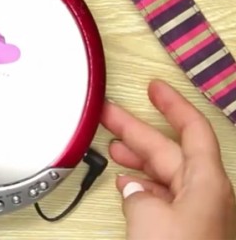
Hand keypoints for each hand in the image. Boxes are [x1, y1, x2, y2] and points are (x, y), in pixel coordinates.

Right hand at [100, 80, 235, 239]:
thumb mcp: (150, 218)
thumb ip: (138, 193)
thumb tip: (132, 188)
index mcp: (205, 181)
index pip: (191, 129)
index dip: (173, 104)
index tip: (154, 87)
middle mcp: (201, 192)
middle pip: (167, 148)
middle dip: (136, 129)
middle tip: (109, 113)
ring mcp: (190, 211)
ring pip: (160, 171)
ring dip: (135, 157)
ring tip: (111, 144)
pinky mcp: (179, 228)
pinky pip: (158, 194)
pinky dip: (139, 184)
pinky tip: (124, 181)